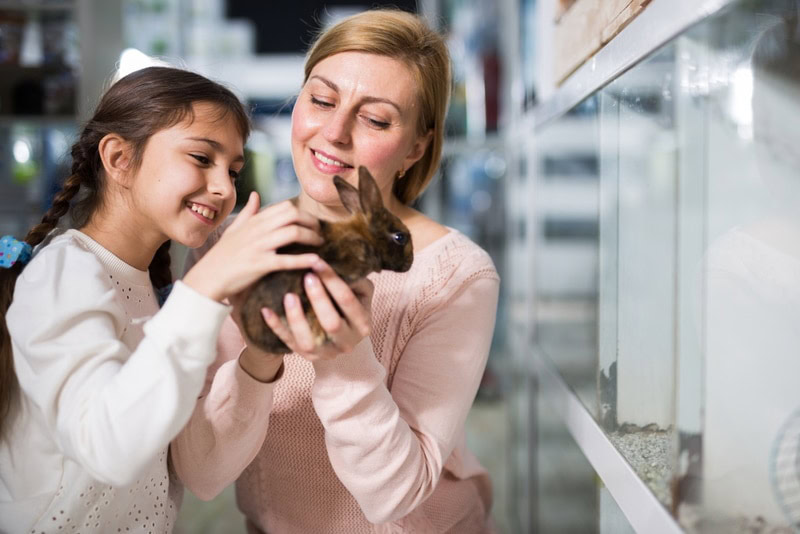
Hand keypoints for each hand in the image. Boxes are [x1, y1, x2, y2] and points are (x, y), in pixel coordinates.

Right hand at [183, 193, 322, 301]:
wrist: (208, 277)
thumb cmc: (222, 255)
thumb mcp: (234, 229)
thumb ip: (248, 212)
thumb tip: (256, 195)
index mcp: (254, 221)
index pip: (286, 207)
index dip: (304, 213)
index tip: (311, 222)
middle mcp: (258, 230)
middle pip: (293, 215)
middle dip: (312, 222)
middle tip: (320, 232)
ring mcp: (259, 247)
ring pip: (293, 233)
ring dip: (312, 237)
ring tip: (320, 244)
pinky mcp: (260, 265)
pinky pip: (286, 260)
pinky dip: (304, 260)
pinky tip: (317, 261)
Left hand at [261, 261, 373, 360]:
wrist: (342, 339)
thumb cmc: (349, 307)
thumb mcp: (360, 293)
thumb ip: (354, 279)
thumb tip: (340, 259)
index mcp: (362, 324)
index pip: (348, 301)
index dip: (333, 281)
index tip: (318, 262)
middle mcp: (347, 342)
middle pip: (332, 324)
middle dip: (318, 298)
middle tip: (307, 276)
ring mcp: (326, 353)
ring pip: (309, 341)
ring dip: (297, 317)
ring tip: (288, 295)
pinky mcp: (307, 357)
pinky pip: (289, 343)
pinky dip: (277, 327)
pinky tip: (266, 310)